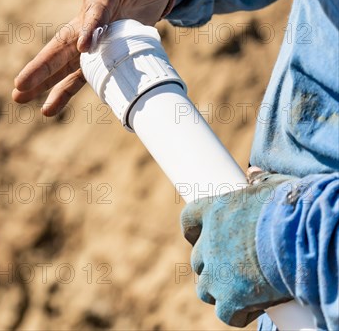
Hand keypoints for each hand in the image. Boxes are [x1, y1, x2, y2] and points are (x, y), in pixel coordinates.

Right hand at [12, 0, 175, 115]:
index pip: (95, 10)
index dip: (90, 27)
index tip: (84, 46)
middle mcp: (91, 14)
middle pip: (63, 42)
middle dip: (43, 64)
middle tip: (19, 84)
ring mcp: (94, 35)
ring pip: (67, 61)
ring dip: (46, 80)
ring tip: (19, 98)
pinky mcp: (102, 49)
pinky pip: (84, 72)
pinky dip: (68, 88)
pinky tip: (49, 107)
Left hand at [180, 173, 295, 326]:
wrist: (300, 237)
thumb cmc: (289, 208)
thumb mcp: (272, 187)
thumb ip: (259, 183)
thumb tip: (254, 175)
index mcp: (215, 210)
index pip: (189, 219)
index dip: (194, 230)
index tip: (200, 235)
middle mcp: (209, 242)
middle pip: (199, 259)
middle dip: (213, 264)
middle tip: (235, 266)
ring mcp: (217, 272)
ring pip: (206, 288)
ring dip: (221, 290)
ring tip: (244, 290)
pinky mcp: (230, 299)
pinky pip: (226, 313)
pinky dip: (238, 313)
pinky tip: (256, 307)